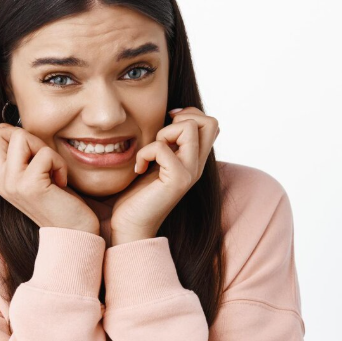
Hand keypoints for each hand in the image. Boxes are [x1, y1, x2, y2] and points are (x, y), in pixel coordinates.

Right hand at [0, 123, 100, 234]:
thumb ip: (18, 157)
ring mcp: (11, 184)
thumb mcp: (32, 176)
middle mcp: (0, 181)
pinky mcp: (29, 186)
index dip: (7, 134)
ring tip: (51, 169)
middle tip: (40, 157)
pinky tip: (60, 182)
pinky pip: (45, 154)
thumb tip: (13, 129)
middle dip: (24, 135)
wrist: (73, 233)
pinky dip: (59, 164)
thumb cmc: (58, 202)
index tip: (29, 152)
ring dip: (43, 147)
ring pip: (20, 137)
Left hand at [109, 107, 220, 244]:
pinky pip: (162, 148)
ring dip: (163, 134)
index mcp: (194, 160)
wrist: (131, 225)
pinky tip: (139, 169)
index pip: (210, 124)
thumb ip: (167, 143)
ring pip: (189, 128)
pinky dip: (145, 153)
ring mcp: (190, 173)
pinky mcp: (177, 180)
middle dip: (182, 118)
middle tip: (162, 137)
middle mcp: (197, 165)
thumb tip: (171, 117)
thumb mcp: (156, 161)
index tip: (166, 127)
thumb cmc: (137, 195)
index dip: (189, 115)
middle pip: (210, 122)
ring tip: (151, 154)